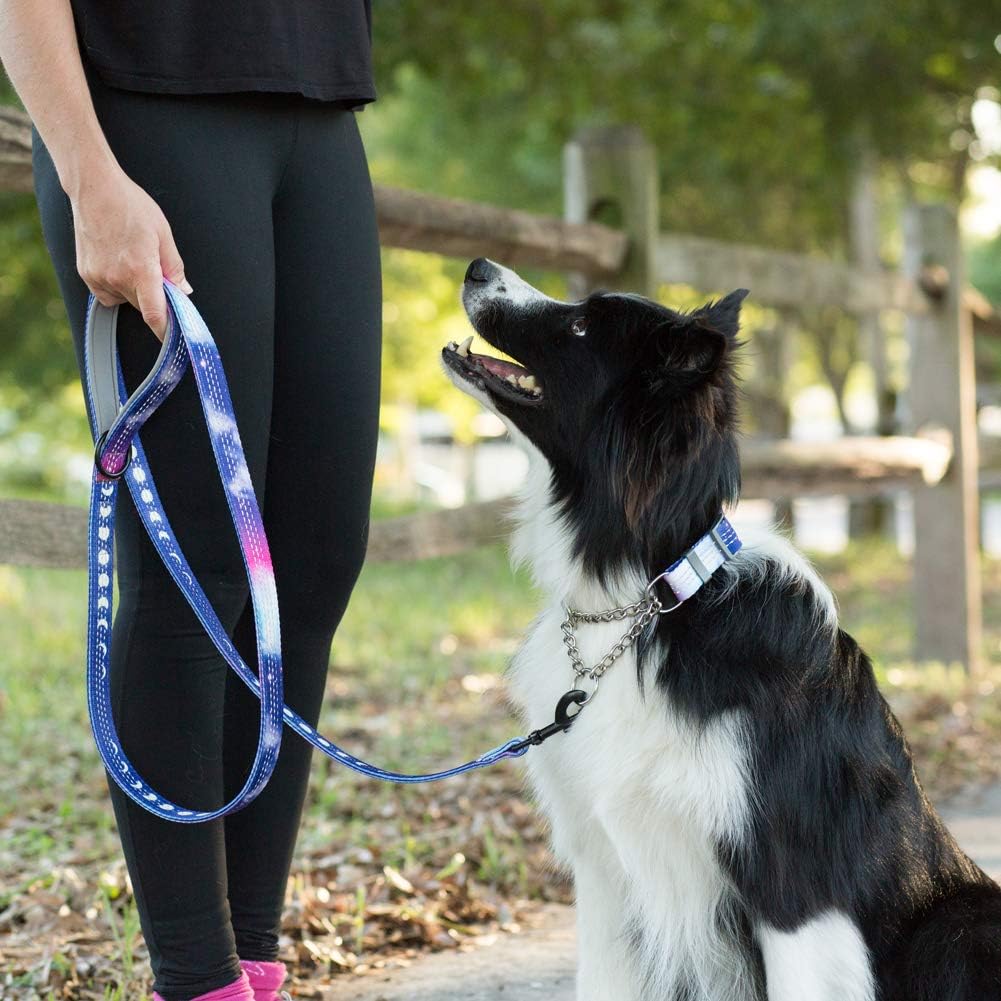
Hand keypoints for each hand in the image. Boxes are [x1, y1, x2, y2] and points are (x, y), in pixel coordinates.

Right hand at [70, 164, 192, 341]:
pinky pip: (107, 293)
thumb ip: (174, 268)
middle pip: (142, 305)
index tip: (173, 337)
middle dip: (153, 296)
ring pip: (125, 299)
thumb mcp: (164, 235)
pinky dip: (117, 285)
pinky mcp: (85, 274)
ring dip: (134, 290)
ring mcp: (98, 277)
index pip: (154, 314)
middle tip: (155, 272)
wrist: (95, 188)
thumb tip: (183, 291)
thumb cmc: (131, 206)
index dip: (165, 330)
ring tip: (132, 258)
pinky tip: (118, 262)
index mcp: (141, 270)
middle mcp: (117, 278)